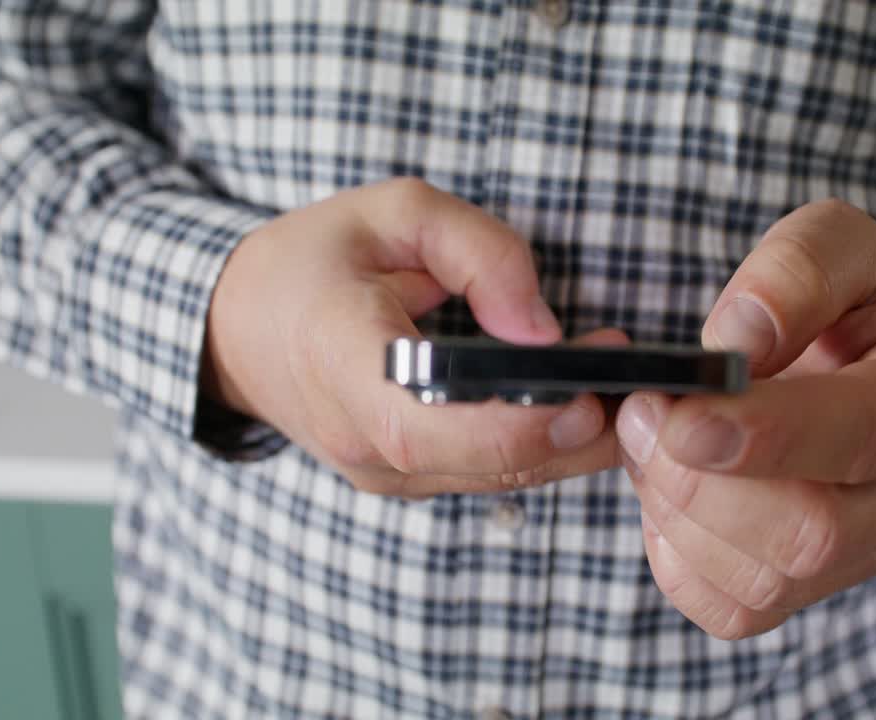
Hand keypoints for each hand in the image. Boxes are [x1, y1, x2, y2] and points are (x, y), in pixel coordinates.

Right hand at [204, 178, 626, 497]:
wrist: (238, 327)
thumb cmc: (315, 259)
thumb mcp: (395, 212)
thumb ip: (478, 252)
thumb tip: (543, 328)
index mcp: (344, 363)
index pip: (434, 424)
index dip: (523, 421)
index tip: (592, 386)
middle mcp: (362, 439)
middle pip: (489, 464)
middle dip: (580, 430)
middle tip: (636, 381)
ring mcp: (381, 472)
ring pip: (499, 479)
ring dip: (571, 442)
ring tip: (617, 384)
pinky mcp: (401, 478)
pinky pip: (484, 475)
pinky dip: (537, 447)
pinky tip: (572, 405)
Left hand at [616, 199, 875, 639]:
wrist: (853, 361)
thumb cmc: (844, 304)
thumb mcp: (837, 245)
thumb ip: (796, 272)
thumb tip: (738, 341)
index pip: (862, 436)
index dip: (767, 436)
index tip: (681, 418)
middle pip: (813, 533)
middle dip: (703, 481)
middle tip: (640, 413)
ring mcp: (861, 555)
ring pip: (764, 581)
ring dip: (677, 511)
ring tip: (651, 439)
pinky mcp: (803, 591)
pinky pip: (728, 609)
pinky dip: (675, 553)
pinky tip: (669, 490)